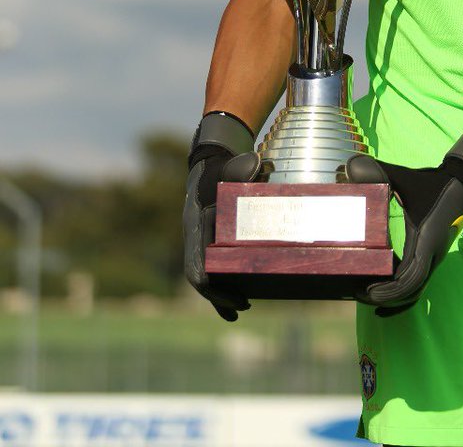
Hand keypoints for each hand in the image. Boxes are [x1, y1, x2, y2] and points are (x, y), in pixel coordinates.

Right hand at [184, 112, 260, 321]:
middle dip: (218, 295)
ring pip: (206, 278)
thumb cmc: (222, 167)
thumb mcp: (230, 166)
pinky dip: (222, 287)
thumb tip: (256, 163)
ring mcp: (201, 242)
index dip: (206, 281)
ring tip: (241, 309)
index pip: (195, 261)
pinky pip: (213, 271)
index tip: (220, 294)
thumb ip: (241, 167)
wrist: (212, 165)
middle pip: (200, 277)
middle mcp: (194, 237)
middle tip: (243, 306)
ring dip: (220, 296)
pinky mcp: (210, 244)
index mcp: (195, 224)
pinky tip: (236, 303)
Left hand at [345, 122, 462, 313]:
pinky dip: (401, 295)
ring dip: (393, 298)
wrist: (460, 185)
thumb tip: (350, 167)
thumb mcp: (403, 177)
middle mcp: (432, 255)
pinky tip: (383, 299)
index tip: (367, 291)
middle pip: (410, 291)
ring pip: (415, 290)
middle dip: (385, 298)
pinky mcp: (430, 258)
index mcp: (426, 241)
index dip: (389, 290)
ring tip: (366, 297)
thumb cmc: (431, 184)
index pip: (411, 278)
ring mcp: (433, 259)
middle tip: (357, 294)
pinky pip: (417, 284)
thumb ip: (377, 171)